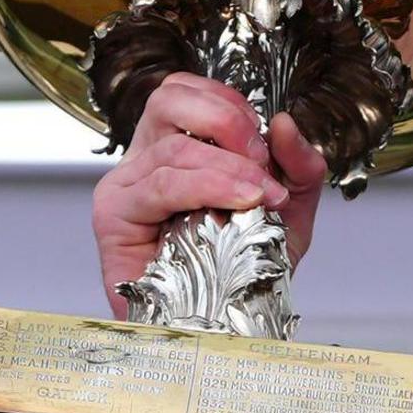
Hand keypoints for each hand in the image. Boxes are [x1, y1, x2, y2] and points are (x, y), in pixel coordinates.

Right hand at [90, 73, 331, 316]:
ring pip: (174, 149)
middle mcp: (145, 159)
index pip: (185, 89)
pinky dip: (208, 187)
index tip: (266, 141)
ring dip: (229, 168)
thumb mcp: (291, 208)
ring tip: (261, 195)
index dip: (229, 102)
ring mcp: (125, 187)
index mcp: (175, 144)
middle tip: (262, 161)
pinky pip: (160, 186)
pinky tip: (240, 202)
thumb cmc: (247, 266)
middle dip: (227, 121)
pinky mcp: (114, 218)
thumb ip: (298, 165)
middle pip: (169, 99)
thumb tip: (284, 122)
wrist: (231, 323)